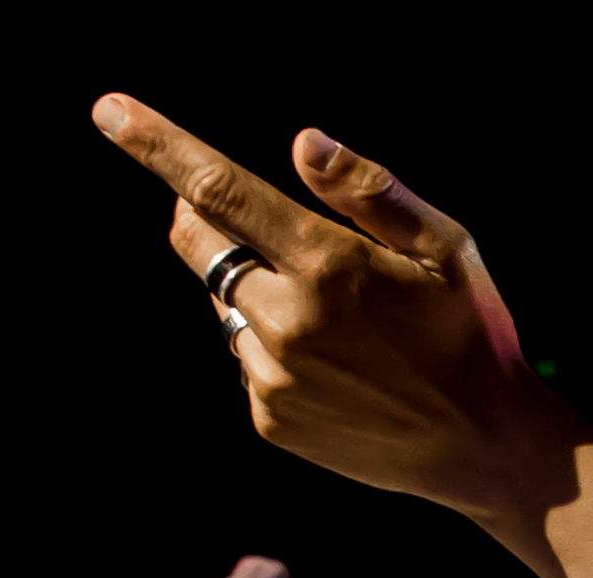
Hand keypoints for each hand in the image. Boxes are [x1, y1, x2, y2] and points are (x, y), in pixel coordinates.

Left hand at [91, 97, 586, 532]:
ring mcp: (272, 378)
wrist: (483, 450)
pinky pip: (246, 360)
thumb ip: (368, 192)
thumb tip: (301, 142)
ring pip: (226, 306)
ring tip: (335, 321)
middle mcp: (286, 323)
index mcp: (326, 266)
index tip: (110, 111)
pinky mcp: (270, 420)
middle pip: (200, 245)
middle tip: (253, 219)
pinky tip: (337, 367)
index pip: (217, 190)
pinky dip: (271, 347)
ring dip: (254, 293)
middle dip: (208, 218)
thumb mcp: (446, 247)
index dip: (158, 146)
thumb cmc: (473, 337)